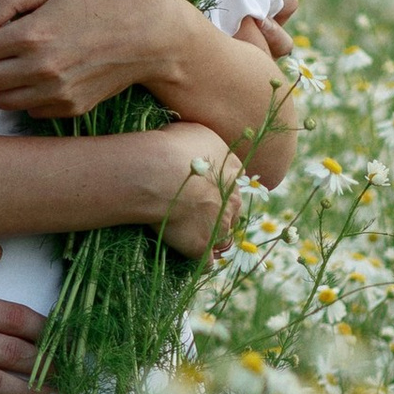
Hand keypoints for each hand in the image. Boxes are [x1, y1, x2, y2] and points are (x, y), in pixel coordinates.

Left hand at [0, 0, 202, 120]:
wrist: (149, 35)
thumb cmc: (102, 2)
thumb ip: (8, 0)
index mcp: (31, 34)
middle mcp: (40, 69)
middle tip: (0, 48)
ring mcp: (55, 93)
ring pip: (0, 100)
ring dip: (2, 83)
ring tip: (21, 62)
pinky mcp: (69, 109)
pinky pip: (29, 110)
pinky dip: (28, 96)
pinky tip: (45, 75)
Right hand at [131, 121, 243, 259]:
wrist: (160, 173)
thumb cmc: (174, 146)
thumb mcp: (198, 132)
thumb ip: (206, 144)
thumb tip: (200, 146)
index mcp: (233, 172)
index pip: (233, 185)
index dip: (218, 189)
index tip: (203, 190)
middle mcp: (233, 200)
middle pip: (232, 212)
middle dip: (219, 214)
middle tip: (195, 214)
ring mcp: (220, 225)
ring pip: (224, 238)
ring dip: (213, 238)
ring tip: (193, 237)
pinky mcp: (203, 246)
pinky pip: (209, 261)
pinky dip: (202, 260)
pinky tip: (191, 256)